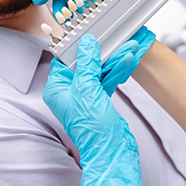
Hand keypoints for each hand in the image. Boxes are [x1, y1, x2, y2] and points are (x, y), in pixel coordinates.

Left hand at [43, 34, 147, 185]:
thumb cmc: (92, 127)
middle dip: (101, 52)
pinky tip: (128, 59)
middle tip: (113, 39)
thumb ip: (87, 64)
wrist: (112, 152)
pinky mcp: (100, 100)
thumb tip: (86, 43)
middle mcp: (69, 92)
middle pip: (84, 64)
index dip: (75, 47)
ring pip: (99, 71)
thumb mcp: (87, 89)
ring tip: (128, 48)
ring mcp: (85, 96)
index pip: (63, 61)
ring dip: (114, 60)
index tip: (88, 34)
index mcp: (57, 89)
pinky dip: (117, 70)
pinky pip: (108, 79)